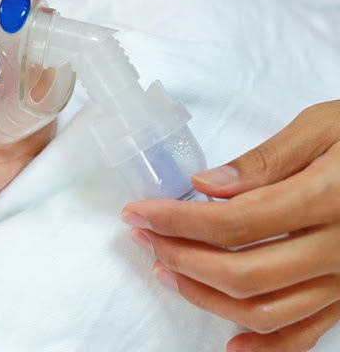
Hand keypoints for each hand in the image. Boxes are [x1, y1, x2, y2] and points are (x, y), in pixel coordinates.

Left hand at [121, 101, 339, 351]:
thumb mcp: (321, 127)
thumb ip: (264, 161)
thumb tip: (207, 186)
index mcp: (327, 200)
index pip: (232, 223)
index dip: (175, 221)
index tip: (137, 212)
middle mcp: (338, 250)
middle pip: (242, 274)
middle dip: (180, 258)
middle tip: (144, 236)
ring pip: (266, 311)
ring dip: (206, 297)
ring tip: (166, 271)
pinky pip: (308, 332)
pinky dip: (267, 346)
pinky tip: (230, 344)